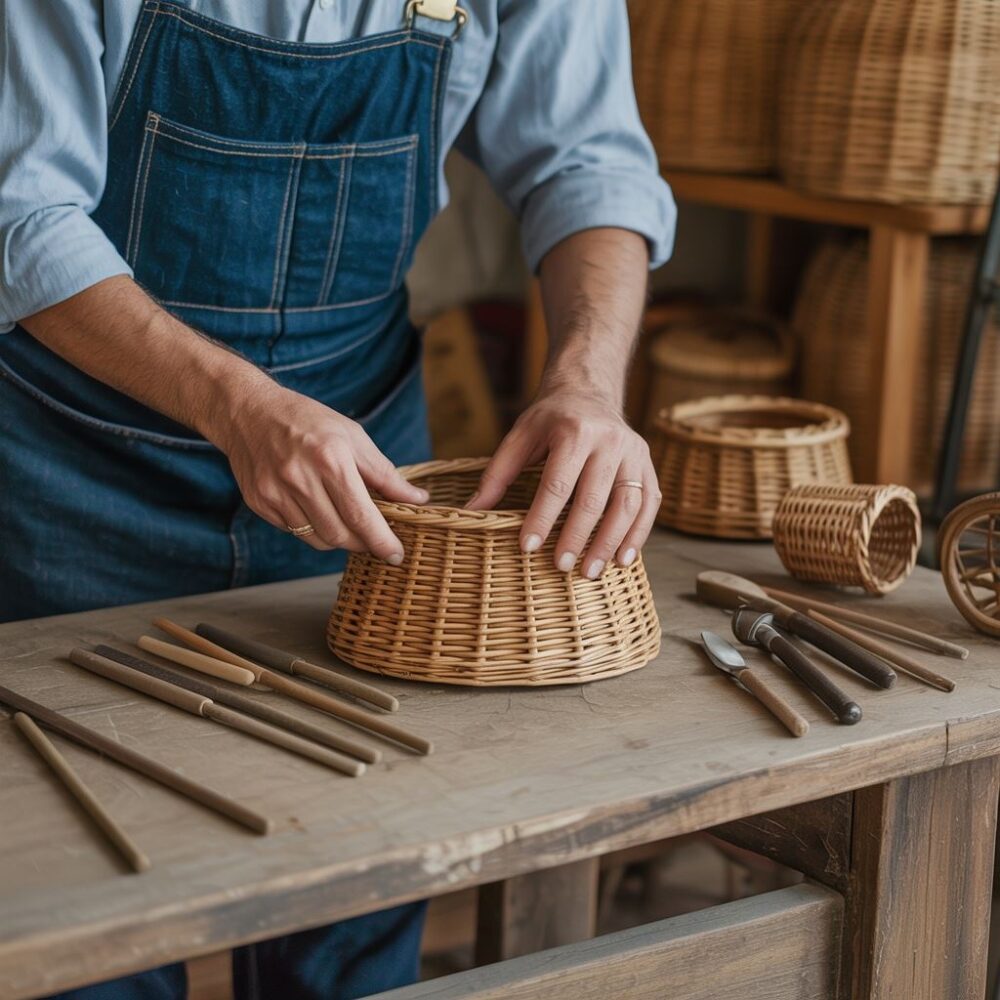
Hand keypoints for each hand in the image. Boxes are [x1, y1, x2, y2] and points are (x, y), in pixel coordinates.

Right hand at [210, 379, 427, 558]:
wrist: (249, 412)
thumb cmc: (309, 421)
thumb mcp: (353, 437)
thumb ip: (385, 474)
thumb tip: (417, 500)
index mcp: (329, 458)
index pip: (360, 515)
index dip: (381, 541)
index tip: (396, 555)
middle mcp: (299, 478)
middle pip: (339, 535)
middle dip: (363, 544)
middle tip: (375, 539)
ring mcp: (275, 492)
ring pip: (317, 540)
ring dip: (339, 538)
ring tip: (348, 522)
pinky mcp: (259, 503)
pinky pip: (294, 531)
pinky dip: (312, 528)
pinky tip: (316, 508)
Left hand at [466, 389, 660, 576]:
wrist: (588, 391)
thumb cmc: (549, 420)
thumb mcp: (519, 437)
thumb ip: (496, 475)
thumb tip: (471, 512)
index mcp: (573, 431)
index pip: (557, 483)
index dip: (541, 517)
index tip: (528, 547)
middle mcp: (609, 440)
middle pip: (593, 498)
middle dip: (576, 537)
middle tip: (560, 567)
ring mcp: (634, 452)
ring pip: (627, 504)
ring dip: (610, 542)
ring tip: (591, 572)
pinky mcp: (647, 464)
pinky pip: (649, 503)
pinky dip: (638, 534)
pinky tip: (623, 559)